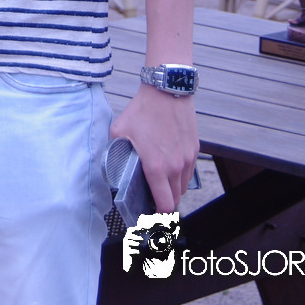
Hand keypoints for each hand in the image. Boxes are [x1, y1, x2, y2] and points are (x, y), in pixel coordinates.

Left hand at [109, 83, 198, 213]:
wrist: (167, 90)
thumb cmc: (143, 110)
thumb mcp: (119, 130)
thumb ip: (114, 150)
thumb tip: (109, 161)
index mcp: (156, 168)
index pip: (164, 205)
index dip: (159, 214)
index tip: (152, 213)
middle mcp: (175, 167)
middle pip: (176, 199)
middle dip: (166, 202)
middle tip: (155, 197)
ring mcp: (187, 159)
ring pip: (184, 185)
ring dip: (174, 188)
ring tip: (162, 180)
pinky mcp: (194, 148)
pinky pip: (189, 170)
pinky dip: (181, 173)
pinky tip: (170, 164)